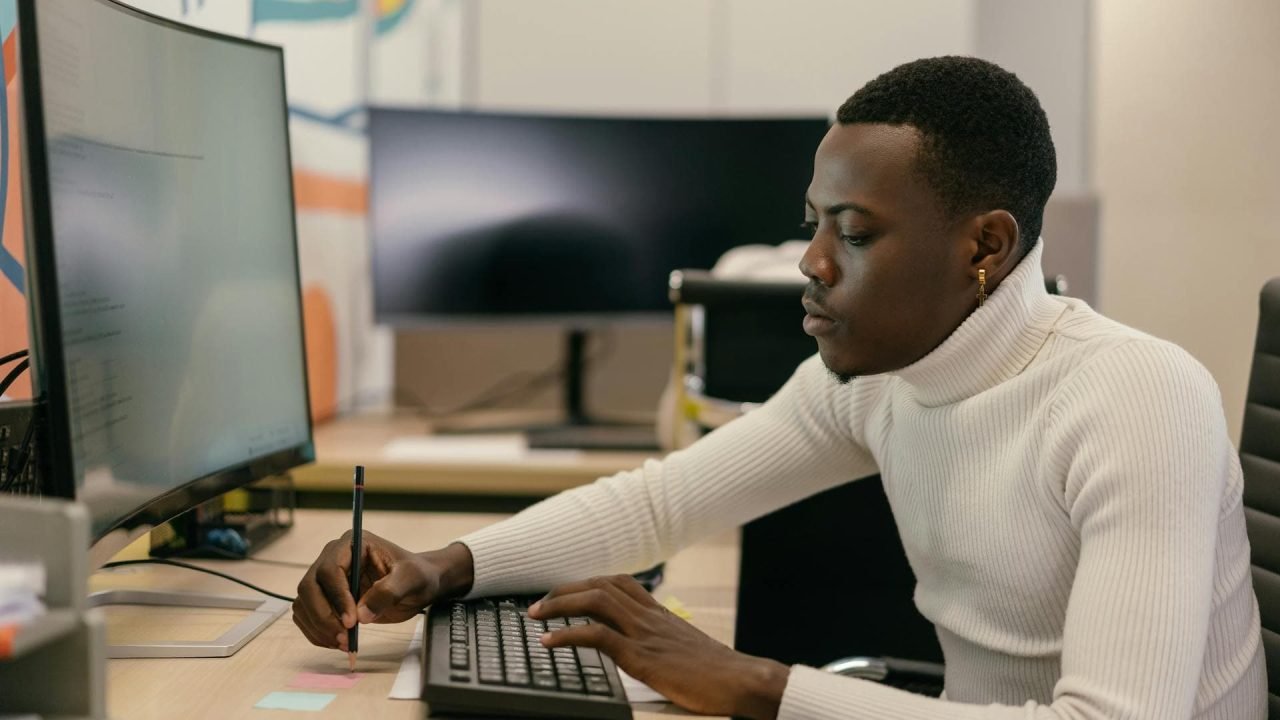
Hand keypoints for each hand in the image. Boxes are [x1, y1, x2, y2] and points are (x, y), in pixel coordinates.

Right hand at [292, 531, 473, 650]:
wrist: (417, 585)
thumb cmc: (416, 575)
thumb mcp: (412, 579)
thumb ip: (389, 592)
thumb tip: (361, 614)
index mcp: (352, 543)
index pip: (330, 569)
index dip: (337, 597)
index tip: (352, 621)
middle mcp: (333, 557)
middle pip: (310, 587)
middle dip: (324, 616)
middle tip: (345, 639)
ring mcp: (326, 579)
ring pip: (304, 603)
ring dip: (319, 628)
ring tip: (345, 644)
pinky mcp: (325, 598)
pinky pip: (307, 616)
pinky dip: (318, 633)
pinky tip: (338, 642)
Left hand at [528, 575, 789, 719]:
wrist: (739, 681)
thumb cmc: (716, 672)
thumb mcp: (683, 647)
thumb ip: (660, 640)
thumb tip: (640, 648)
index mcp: (659, 612)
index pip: (618, 583)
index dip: (587, 584)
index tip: (566, 592)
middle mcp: (649, 615)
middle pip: (600, 585)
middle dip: (565, 590)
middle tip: (539, 603)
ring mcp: (644, 633)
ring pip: (595, 601)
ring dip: (560, 604)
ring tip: (536, 614)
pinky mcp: (641, 656)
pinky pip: (597, 636)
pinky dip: (568, 635)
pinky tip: (550, 641)